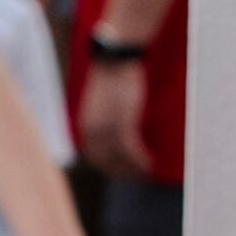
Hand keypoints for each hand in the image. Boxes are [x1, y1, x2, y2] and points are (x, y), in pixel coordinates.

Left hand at [76, 59, 149, 180]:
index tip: (124, 171)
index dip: (109, 168)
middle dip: (124, 172)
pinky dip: (140, 160)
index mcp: (84, 127)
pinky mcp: (122, 123)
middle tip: (140, 175)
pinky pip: (130, 149)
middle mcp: (92, 131)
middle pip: (107, 163)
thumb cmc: (112, 78)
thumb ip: (104, 121)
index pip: (94, 158)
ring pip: (120, 159)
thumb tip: (114, 132)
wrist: (115, 59)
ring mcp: (106, 128)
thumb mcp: (102, 104)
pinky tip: (150, 164)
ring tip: (148, 171)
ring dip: (135, 169)